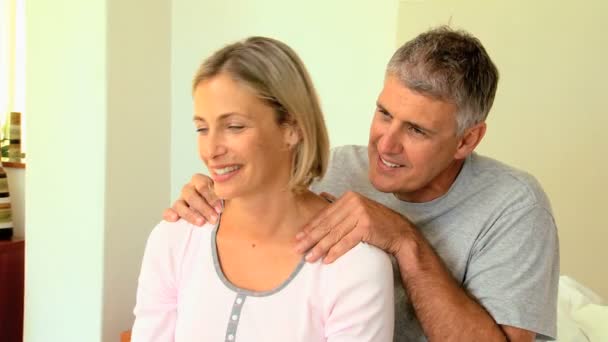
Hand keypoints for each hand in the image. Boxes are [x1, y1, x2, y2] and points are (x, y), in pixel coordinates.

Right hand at [162, 173, 222, 225]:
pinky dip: (169, 214)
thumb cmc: (226, 205)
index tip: (220, 209)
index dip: (210, 196)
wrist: (223, 217)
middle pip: (190, 194)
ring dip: (190, 213)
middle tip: (214, 218)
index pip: (202, 184)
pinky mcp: (175, 212)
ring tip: (201, 223)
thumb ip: (227, 193)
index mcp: (202, 182)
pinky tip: (175, 219)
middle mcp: (190, 189)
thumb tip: (231, 191)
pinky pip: (168, 211)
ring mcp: (182, 201)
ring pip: (179, 203)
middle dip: (203, 207)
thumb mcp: (228, 197)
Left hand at [295, 191, 411, 262]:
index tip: (297, 238)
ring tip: (309, 258)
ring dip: (320, 248)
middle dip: (310, 238)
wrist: (400, 232)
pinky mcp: (366, 226)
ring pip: (334, 234)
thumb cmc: (377, 222)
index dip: (310, 227)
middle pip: (327, 224)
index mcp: (349, 197)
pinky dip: (335, 252)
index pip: (325, 215)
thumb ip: (340, 204)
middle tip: (297, 249)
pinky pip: (346, 242)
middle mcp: (354, 202)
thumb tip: (321, 195)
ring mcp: (360, 213)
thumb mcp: (358, 209)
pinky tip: (326, 260)